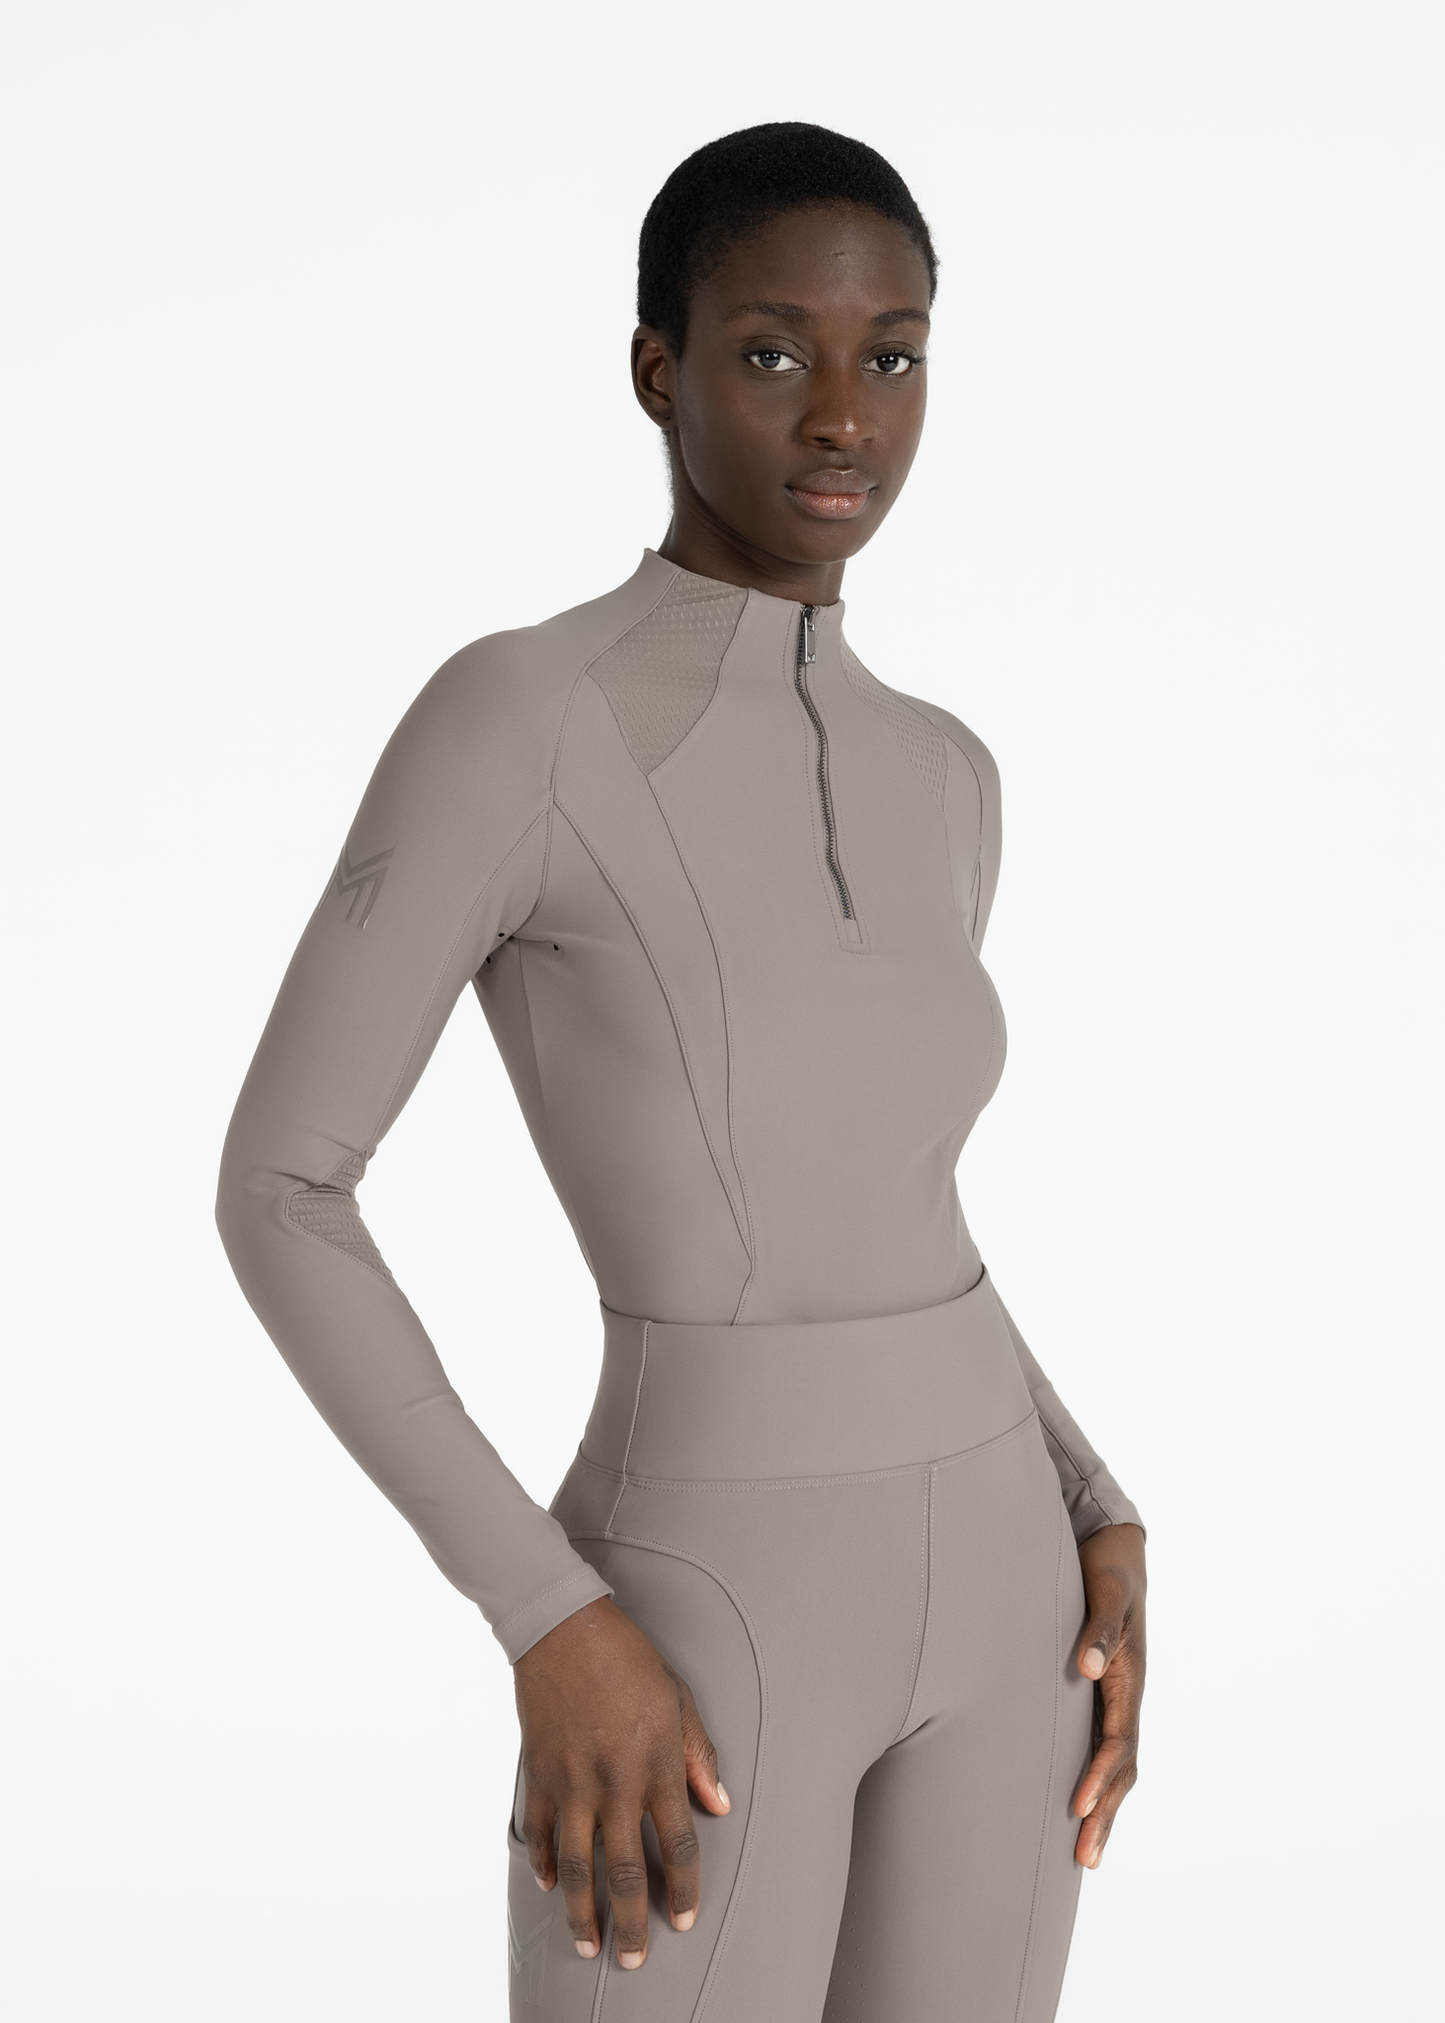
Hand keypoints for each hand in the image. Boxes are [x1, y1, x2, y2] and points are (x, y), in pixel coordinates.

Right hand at [512, 1595, 729, 1969]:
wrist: (564, 1628)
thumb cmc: (629, 1659)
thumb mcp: (678, 1698)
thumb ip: (697, 1755)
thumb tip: (719, 1805)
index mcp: (655, 1764)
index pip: (676, 1844)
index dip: (681, 1888)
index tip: (682, 1920)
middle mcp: (613, 1782)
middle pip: (623, 1869)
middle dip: (629, 1922)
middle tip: (634, 1960)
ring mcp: (571, 1781)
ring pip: (577, 1864)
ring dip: (582, 1911)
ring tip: (588, 1945)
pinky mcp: (539, 1773)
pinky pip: (540, 1831)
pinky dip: (545, 1863)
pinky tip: (552, 1886)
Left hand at [1072, 1521, 1145, 1868]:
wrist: (1116, 1551)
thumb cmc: (1107, 1571)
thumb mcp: (1106, 1591)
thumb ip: (1099, 1626)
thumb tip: (1087, 1666)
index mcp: (1128, 1679)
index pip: (1117, 1742)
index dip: (1099, 1777)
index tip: (1079, 1807)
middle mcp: (1124, 1696)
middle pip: (1119, 1768)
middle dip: (1104, 1813)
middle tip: (1084, 1859)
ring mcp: (1114, 1698)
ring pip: (1112, 1764)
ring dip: (1101, 1807)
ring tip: (1083, 1851)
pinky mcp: (1098, 1694)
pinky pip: (1099, 1746)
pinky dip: (1093, 1780)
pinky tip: (1075, 1803)